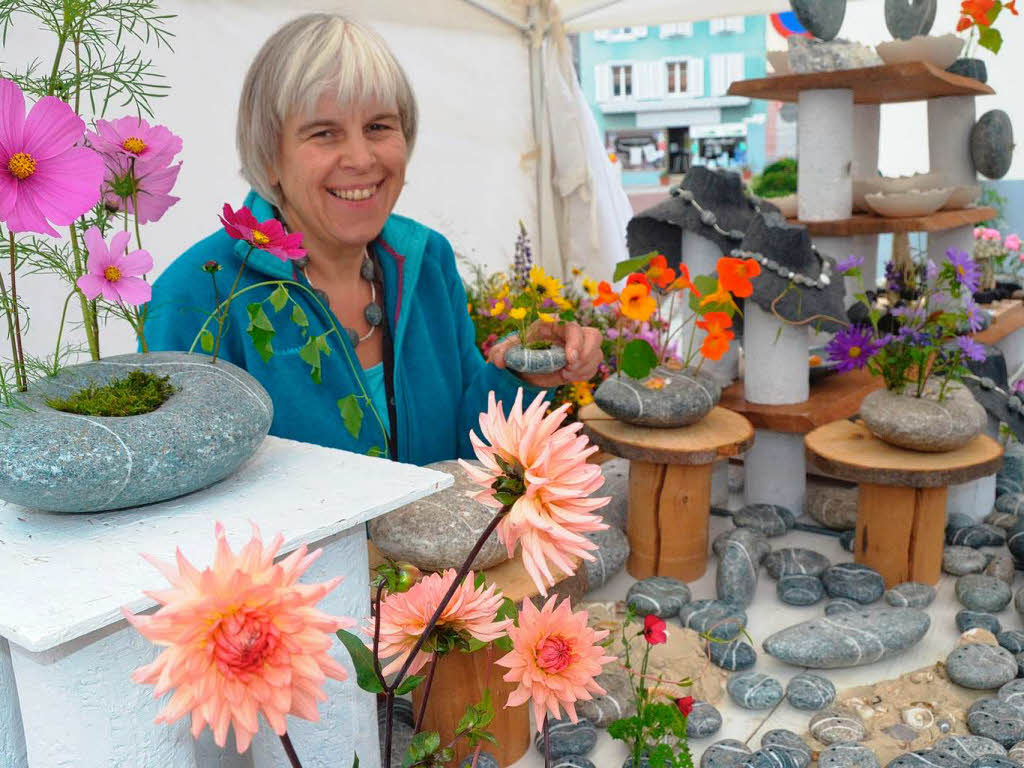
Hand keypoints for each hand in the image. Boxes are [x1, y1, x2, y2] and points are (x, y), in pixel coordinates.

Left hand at [488, 321, 603, 387]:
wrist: (527, 364)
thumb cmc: (519, 351)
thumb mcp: (507, 350)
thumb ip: (500, 352)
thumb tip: (499, 361)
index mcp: (553, 324)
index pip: (572, 327)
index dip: (575, 342)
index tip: (570, 360)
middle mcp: (570, 332)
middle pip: (594, 336)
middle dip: (587, 355)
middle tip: (569, 370)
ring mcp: (581, 345)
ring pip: (597, 353)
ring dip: (584, 368)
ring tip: (565, 375)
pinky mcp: (585, 359)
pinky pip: (594, 366)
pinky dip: (584, 375)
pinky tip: (568, 377)